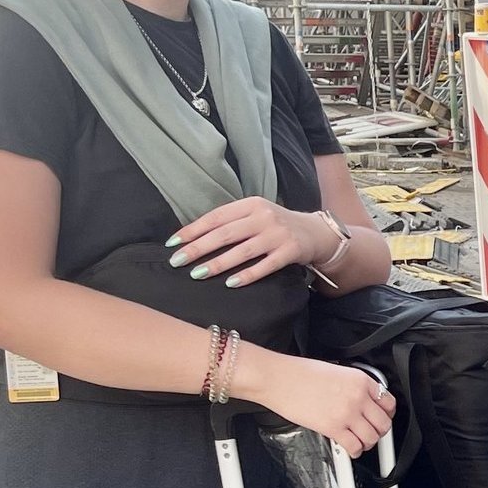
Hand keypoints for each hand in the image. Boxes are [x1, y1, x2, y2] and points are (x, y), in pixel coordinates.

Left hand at [170, 197, 342, 287]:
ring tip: (198, 274)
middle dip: (199, 248)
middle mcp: (264, 216)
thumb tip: (193, 239)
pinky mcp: (291, 251)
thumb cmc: (275, 226)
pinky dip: (248, 275)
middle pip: (226, 234)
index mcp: (251, 204)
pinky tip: (231, 283)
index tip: (172, 244)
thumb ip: (231, 222)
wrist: (315, 232)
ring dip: (219, 263)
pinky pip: (266, 265)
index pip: (216, 217)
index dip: (192, 230)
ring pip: (243, 250)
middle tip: (178, 261)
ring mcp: (278, 234)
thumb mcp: (255, 215)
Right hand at [237, 351, 395, 458]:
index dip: (387, 414)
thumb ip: (354, 386)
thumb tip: (363, 399)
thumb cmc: (301, 374)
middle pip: (384, 423)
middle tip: (373, 433)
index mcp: (361, 380)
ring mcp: (347, 413)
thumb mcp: (338, 371)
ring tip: (361, 442)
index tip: (382, 418)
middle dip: (380, 431)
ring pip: (372, 437)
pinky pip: (355, 446)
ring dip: (368, 443)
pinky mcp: (333, 427)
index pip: (388, 402)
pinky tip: (351, 449)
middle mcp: (358, 397)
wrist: (280, 379)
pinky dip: (355, 451)